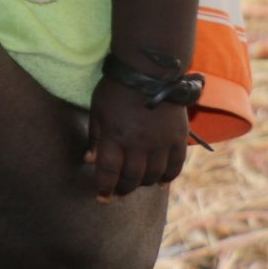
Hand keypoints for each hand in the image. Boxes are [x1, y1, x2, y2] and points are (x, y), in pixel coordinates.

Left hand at [87, 80, 190, 199]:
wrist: (149, 70)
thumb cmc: (117, 88)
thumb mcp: (97, 110)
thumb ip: (95, 137)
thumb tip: (89, 160)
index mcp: (115, 136)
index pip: (109, 171)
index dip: (104, 188)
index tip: (102, 198)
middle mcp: (138, 143)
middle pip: (132, 177)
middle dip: (123, 189)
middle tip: (119, 193)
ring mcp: (161, 142)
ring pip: (154, 174)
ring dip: (144, 184)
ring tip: (137, 185)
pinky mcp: (178, 137)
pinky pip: (176, 165)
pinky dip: (169, 177)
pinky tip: (162, 183)